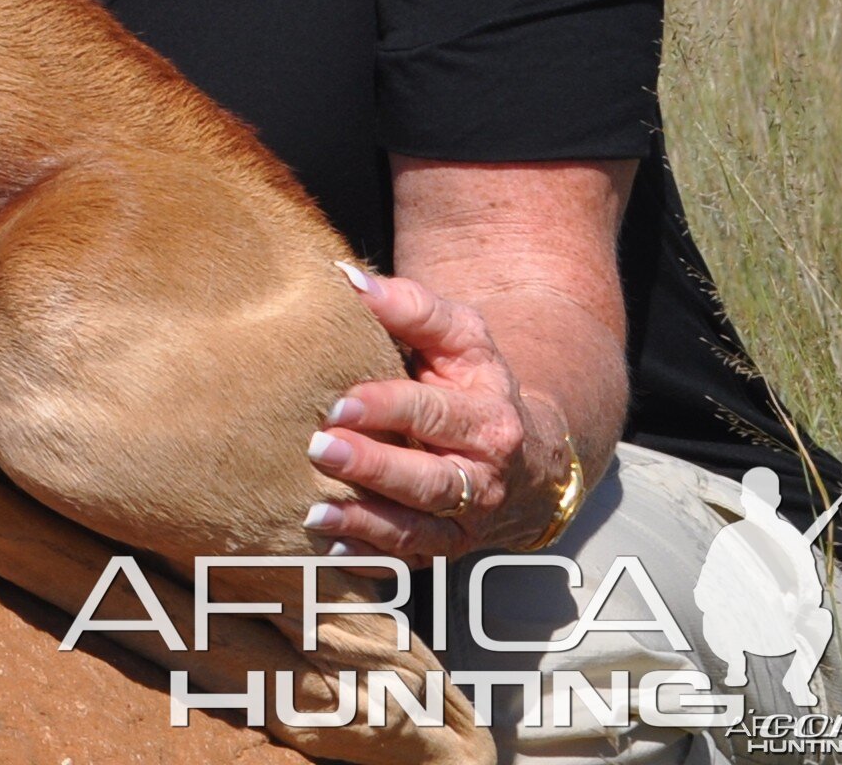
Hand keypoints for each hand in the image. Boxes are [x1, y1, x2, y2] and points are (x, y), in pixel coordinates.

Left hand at [310, 263, 573, 557]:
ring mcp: (465, 520)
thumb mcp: (461, 337)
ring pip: (417, 528)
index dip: (389, 407)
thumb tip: (347, 280)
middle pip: (428, 479)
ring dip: (364, 522)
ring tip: (314, 510)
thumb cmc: (474, 381)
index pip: (437, 414)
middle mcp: (482, 477)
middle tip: (320, 448)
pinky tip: (330, 549)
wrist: (526, 451)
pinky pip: (409, 560)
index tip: (339, 400)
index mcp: (488, 419)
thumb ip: (411, 307)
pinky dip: (370, 558)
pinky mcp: (446, 549)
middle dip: (374, 467)